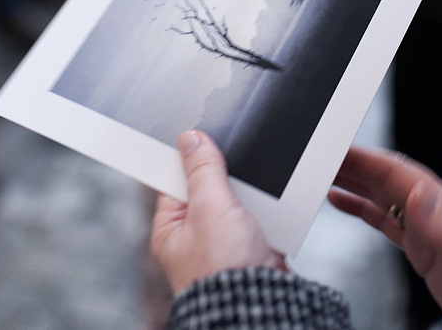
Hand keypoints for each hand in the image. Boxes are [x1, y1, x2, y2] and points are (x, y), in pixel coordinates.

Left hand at [151, 131, 286, 294]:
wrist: (260, 304)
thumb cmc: (224, 269)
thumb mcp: (210, 206)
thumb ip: (202, 169)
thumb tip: (192, 139)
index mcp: (171, 229)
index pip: (173, 181)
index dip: (188, 158)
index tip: (201, 137)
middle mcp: (193, 238)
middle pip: (207, 188)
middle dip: (224, 177)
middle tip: (234, 167)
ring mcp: (223, 244)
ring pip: (236, 202)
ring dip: (249, 196)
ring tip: (254, 195)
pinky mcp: (250, 249)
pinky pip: (256, 218)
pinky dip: (265, 212)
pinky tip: (270, 209)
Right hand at [328, 147, 441, 311]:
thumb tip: (418, 192)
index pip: (398, 172)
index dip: (365, 158)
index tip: (336, 147)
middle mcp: (434, 209)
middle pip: (385, 177)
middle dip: (352, 164)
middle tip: (316, 155)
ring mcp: (427, 227)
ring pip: (381, 194)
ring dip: (352, 181)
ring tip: (320, 172)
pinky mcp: (422, 247)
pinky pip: (384, 220)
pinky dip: (360, 209)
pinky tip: (342, 203)